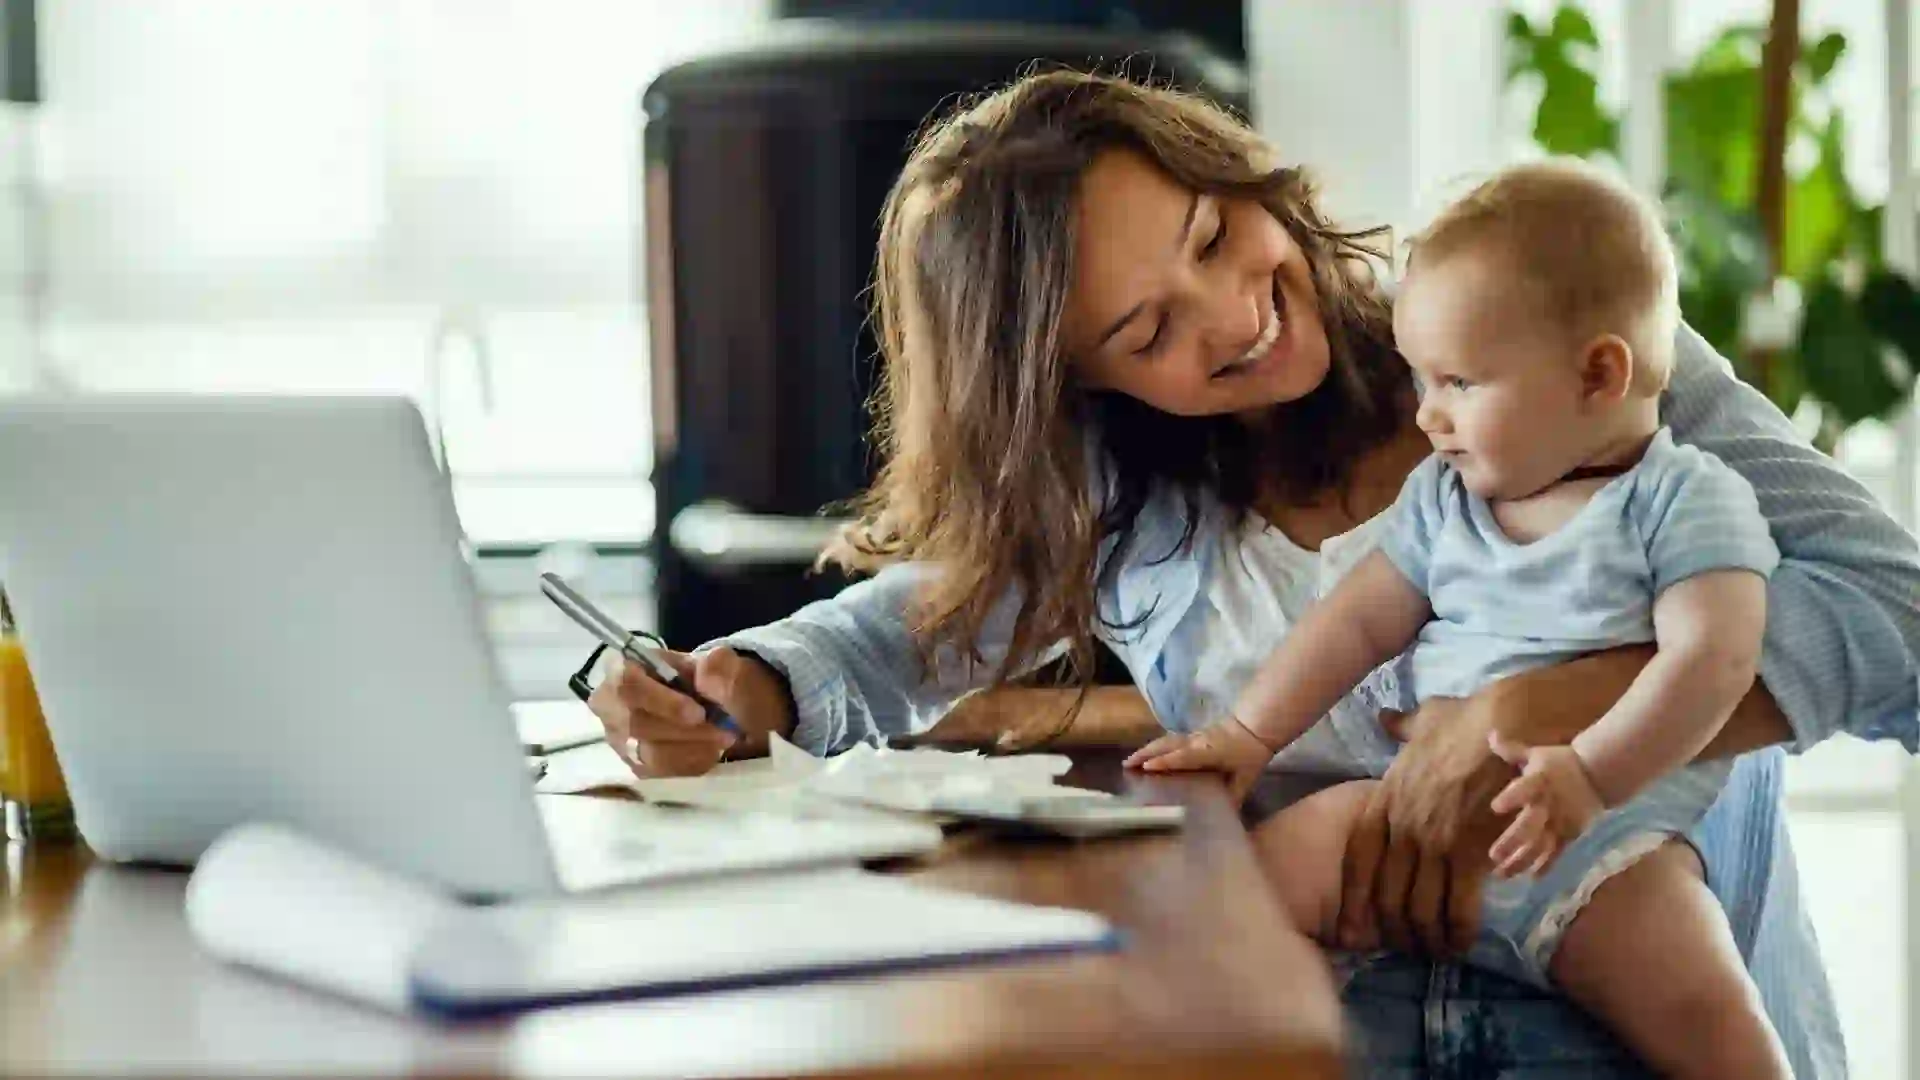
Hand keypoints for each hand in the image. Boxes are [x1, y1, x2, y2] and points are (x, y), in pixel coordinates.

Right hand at [585, 647, 793, 779]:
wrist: (704, 703)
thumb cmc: (703, 678)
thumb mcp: (717, 662)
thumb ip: (717, 665)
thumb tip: (707, 674)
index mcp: (622, 668)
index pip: (628, 685)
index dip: (664, 702)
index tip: (699, 714)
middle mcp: (609, 704)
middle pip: (637, 725)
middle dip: (686, 731)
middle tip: (724, 732)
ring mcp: (619, 738)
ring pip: (649, 754)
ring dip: (692, 749)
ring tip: (723, 740)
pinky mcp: (633, 763)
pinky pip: (659, 773)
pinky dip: (690, 763)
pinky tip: (712, 752)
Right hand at [1123, 717, 1276, 803]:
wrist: (1256, 727)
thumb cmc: (1250, 755)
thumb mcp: (1246, 779)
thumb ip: (1234, 797)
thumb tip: (1225, 819)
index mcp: (1208, 752)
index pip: (1183, 756)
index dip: (1166, 761)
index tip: (1147, 767)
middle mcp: (1196, 742)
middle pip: (1167, 745)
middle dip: (1145, 753)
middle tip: (1126, 764)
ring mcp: (1193, 737)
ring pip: (1166, 741)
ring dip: (1147, 749)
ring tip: (1130, 760)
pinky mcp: (1193, 735)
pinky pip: (1170, 740)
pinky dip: (1156, 747)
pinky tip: (1148, 754)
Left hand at [1337, 696, 1514, 956]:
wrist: (1509, 724)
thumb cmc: (1469, 720)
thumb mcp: (1424, 720)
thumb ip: (1402, 727)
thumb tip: (1385, 718)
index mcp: (1384, 799)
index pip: (1357, 860)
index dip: (1355, 898)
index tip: (1357, 924)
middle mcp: (1402, 826)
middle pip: (1386, 894)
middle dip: (1395, 929)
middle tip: (1407, 946)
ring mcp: (1433, 842)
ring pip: (1420, 909)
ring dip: (1428, 938)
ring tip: (1438, 950)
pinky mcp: (1469, 854)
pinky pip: (1458, 907)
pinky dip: (1460, 932)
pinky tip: (1463, 941)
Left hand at [1486, 735, 1605, 877]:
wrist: (1600, 774)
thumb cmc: (1561, 763)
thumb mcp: (1537, 754)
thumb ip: (1512, 750)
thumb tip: (1490, 735)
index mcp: (1539, 781)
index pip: (1524, 789)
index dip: (1511, 798)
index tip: (1495, 808)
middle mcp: (1548, 804)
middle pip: (1530, 825)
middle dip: (1512, 842)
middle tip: (1493, 856)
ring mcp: (1560, 822)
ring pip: (1540, 845)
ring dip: (1522, 861)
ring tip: (1502, 874)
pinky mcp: (1571, 834)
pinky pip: (1557, 853)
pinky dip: (1546, 866)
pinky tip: (1531, 879)